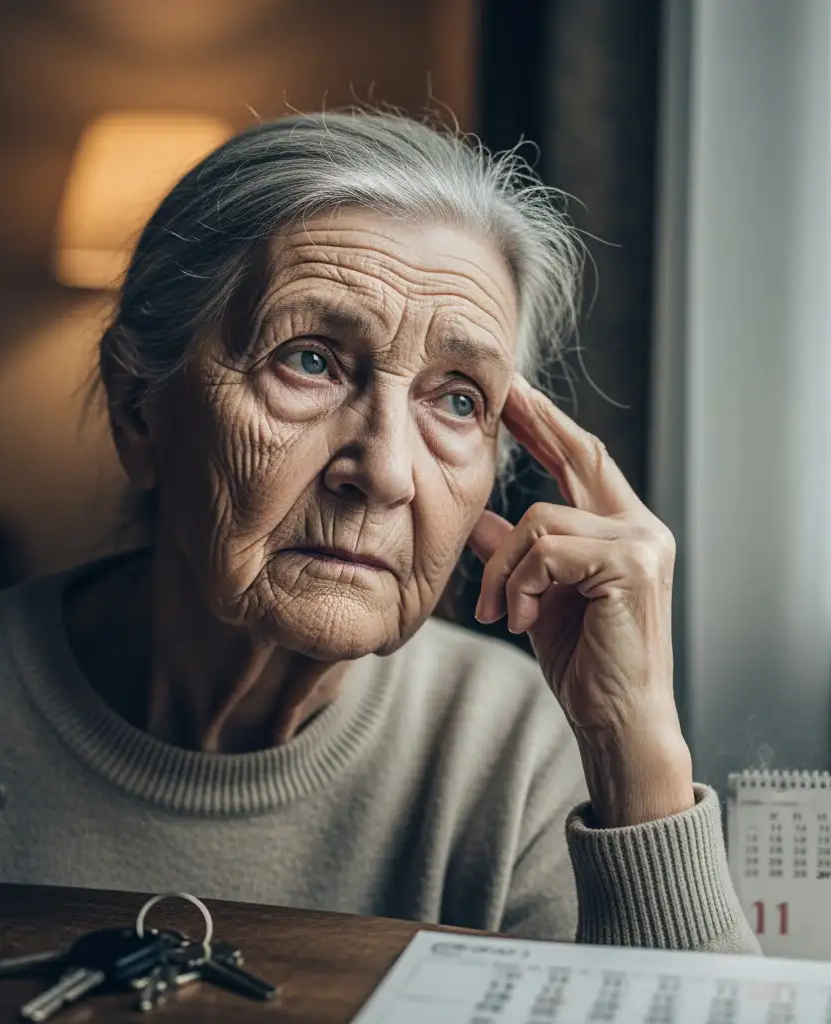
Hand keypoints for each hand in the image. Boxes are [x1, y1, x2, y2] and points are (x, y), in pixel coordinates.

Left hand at [467, 375, 693, 826]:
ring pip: (540, 518)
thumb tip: (479, 519)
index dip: (548, 425)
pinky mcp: (630, 565)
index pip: (582, 461)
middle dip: (538, 419)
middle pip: (582, 454)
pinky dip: (518, 585)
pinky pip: (545, 550)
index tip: (515, 394)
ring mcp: (641, 543)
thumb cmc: (583, 662)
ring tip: (497, 612)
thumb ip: (513, 553)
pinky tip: (518, 620)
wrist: (616, 722)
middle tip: (504, 390)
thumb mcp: (534, 596)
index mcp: (621, 531)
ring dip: (503, 569)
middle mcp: (640, 527)